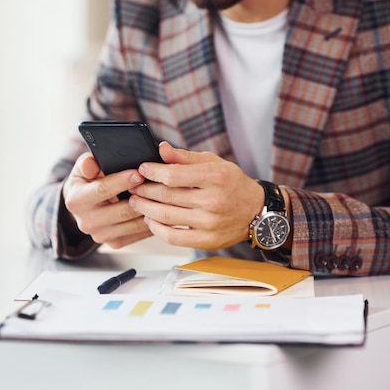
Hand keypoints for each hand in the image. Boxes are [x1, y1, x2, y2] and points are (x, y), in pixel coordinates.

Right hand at [61, 152, 151, 248]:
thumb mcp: (82, 169)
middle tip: (159, 184)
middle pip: (123, 210)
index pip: (103, 190)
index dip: (122, 181)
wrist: (83, 207)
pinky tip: (159, 209)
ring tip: (163, 196)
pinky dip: (152, 221)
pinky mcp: (115, 243)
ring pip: (134, 223)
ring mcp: (101, 235)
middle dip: (143, 196)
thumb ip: (86, 163)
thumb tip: (91, 163)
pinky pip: (139, 233)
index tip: (139, 173)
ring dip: (152, 210)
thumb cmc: (87, 183)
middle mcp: (87, 222)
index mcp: (77, 201)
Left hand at [128, 142, 264, 249]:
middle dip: (144, 190)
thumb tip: (161, 149)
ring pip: (166, 217)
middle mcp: (213, 201)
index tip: (142, 169)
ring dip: (145, 209)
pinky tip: (150, 220)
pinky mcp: (207, 241)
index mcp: (215, 177)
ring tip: (136, 202)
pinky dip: (157, 229)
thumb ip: (185, 157)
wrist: (256, 211)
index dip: (152, 172)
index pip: (173, 175)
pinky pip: (173, 238)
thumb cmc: (232, 184)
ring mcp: (210, 223)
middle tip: (133, 186)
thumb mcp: (213, 163)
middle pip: (166, 196)